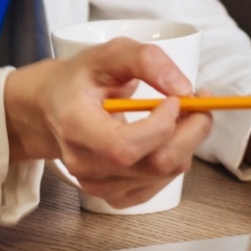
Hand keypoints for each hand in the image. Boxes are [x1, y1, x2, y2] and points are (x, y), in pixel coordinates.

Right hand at [2, 38, 211, 208]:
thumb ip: (146, 60)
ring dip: (186, 141)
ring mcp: (98, 185)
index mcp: (76, 127)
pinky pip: (161, 185)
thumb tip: (183, 89)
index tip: (176, 98)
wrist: (52, 108)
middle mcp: (84, 164)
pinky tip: (165, 136)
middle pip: (156, 164)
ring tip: (179, 113)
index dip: (162, 125)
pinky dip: (175, 157)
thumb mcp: (109, 53)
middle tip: (199, 102)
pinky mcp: (114, 196)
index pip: (125, 146)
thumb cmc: (80, 80)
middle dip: (191, 131)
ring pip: (165, 174)